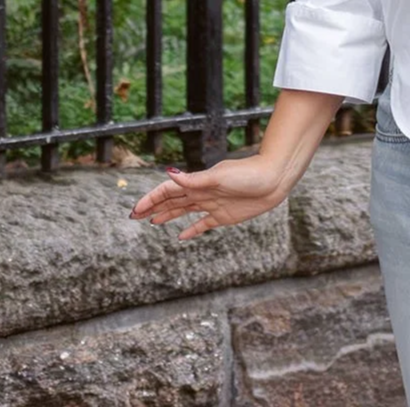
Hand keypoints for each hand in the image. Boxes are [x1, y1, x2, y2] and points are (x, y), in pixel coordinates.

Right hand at [128, 155, 289, 240]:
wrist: (274, 179)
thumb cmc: (249, 173)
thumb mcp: (219, 176)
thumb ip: (194, 180)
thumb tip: (169, 174)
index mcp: (199, 182)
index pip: (169, 191)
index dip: (152, 199)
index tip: (135, 209)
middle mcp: (203, 193)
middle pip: (173, 201)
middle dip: (154, 207)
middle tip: (135, 216)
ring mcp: (213, 204)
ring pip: (185, 211)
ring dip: (168, 215)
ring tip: (152, 221)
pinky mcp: (225, 215)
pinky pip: (204, 224)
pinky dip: (192, 230)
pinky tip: (181, 236)